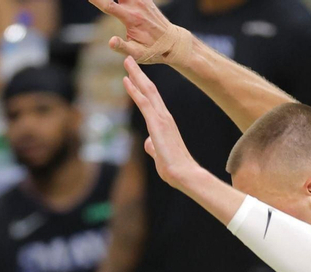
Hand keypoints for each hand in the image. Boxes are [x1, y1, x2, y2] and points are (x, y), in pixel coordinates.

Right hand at [94, 0, 192, 63]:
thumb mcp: (138, 54)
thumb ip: (122, 47)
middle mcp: (136, 5)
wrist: (172, 42)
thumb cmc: (153, 50)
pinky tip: (122, 1)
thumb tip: (110, 42)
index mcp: (131, 18)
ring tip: (108, 1)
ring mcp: (142, 0)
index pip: (108, 5)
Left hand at [122, 58, 205, 192]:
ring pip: (147, 90)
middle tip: (129, 59)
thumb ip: (153, 146)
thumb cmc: (174, 169)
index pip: (152, 100)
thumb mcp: (160, 155)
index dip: (142, 86)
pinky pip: (143, 102)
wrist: (184, 174)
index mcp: (165, 123)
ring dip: (135, 75)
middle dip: (138, 74)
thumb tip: (148, 143)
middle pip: (149, 89)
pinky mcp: (157, 123)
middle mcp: (164, 116)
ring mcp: (161, 118)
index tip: (133, 75)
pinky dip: (134, 89)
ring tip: (127, 60)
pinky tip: (126, 79)